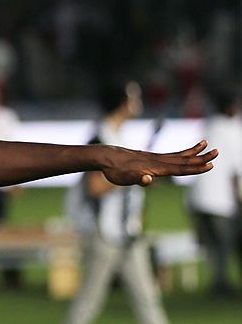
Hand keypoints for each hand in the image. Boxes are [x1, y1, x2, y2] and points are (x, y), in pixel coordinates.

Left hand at [102, 141, 216, 186]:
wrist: (106, 157)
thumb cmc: (114, 170)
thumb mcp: (124, 178)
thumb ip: (137, 179)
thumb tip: (147, 179)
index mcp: (155, 168)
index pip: (179, 168)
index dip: (195, 168)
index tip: (210, 165)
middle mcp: (157, 161)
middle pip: (183, 160)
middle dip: (201, 158)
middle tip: (217, 152)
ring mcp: (154, 157)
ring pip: (178, 155)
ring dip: (194, 151)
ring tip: (206, 143)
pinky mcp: (150, 157)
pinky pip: (170, 154)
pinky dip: (181, 153)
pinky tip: (186, 152)